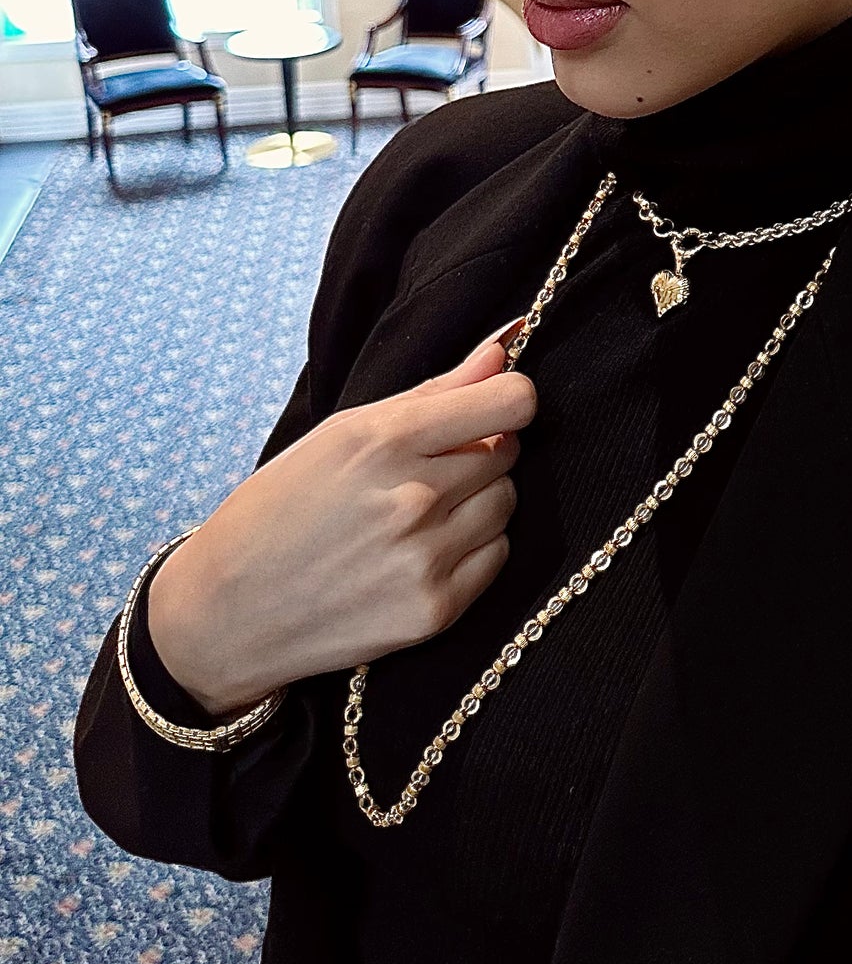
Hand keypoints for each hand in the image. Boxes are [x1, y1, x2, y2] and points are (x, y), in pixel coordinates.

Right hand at [147, 336, 535, 718]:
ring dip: (477, 501)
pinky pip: (496, 556)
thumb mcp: (340, 433)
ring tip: (418, 514)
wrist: (227, 612)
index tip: (494, 407)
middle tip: (425, 471)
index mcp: (383, 441)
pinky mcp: (434, 610)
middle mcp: (412, 498)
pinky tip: (422, 552)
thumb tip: (502, 351)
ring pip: (505, 503)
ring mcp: (425, 558)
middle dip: (479, 452)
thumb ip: (432, 392)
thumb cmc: (279, 509)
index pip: (510, 403)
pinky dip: (473, 549)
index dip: (508, 399)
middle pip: (506, 452)